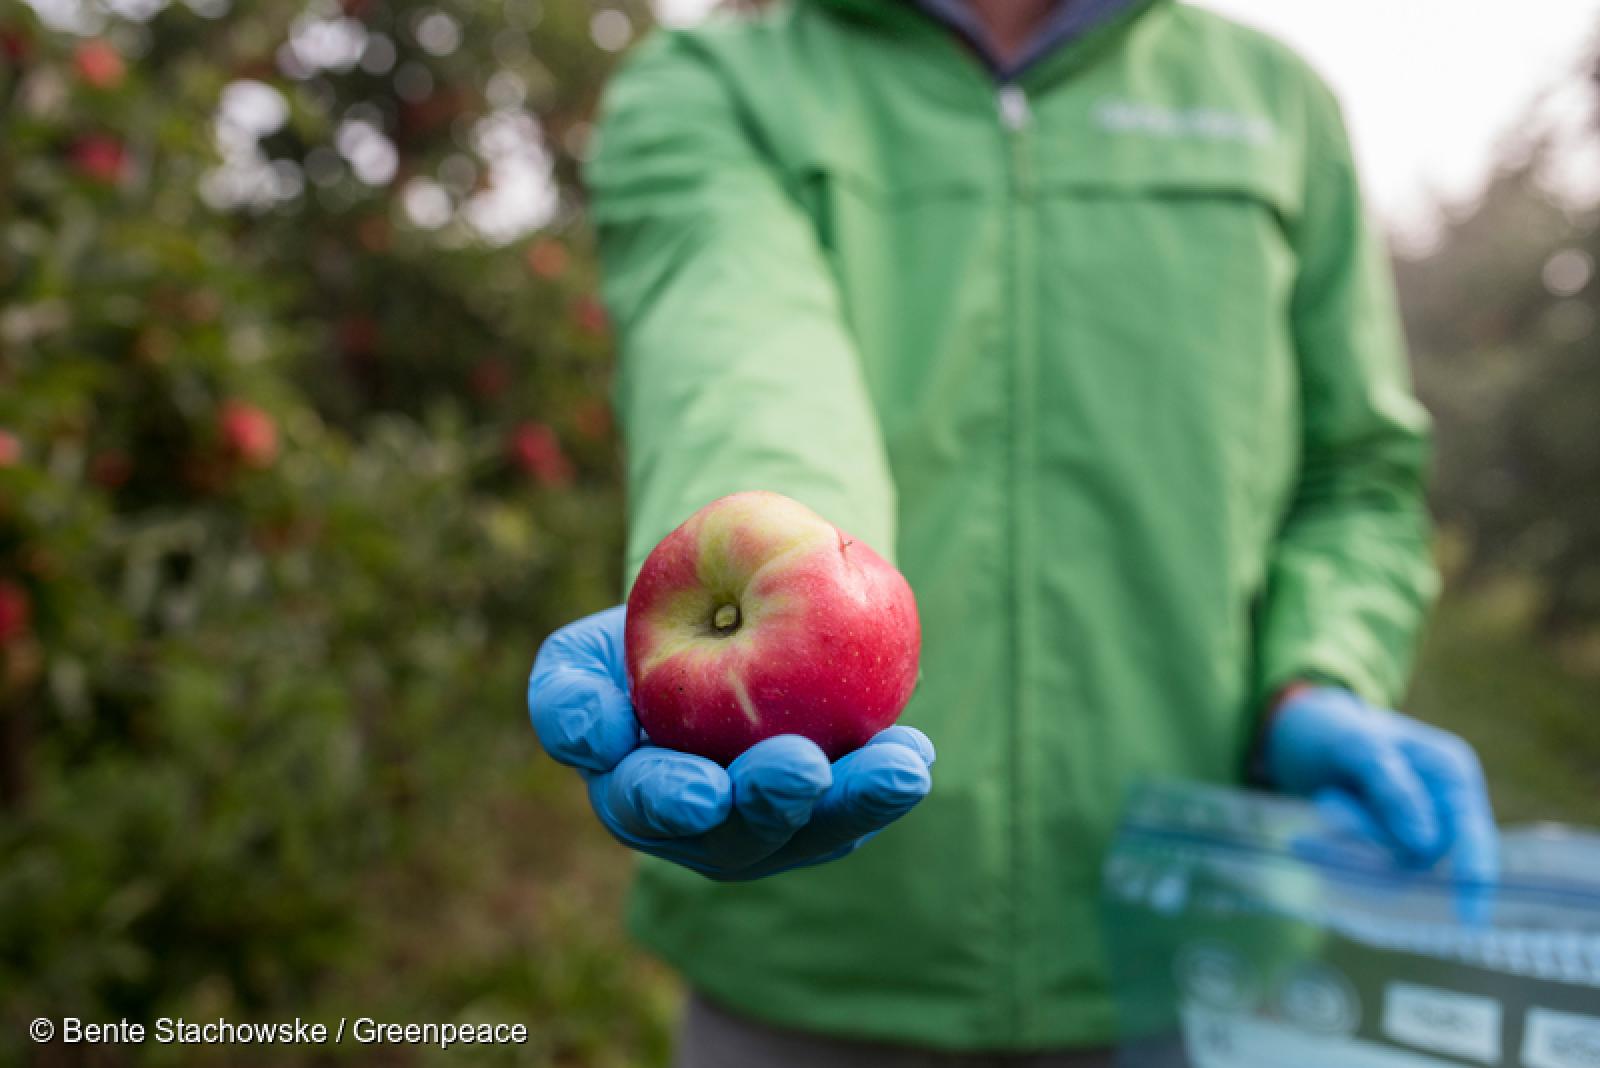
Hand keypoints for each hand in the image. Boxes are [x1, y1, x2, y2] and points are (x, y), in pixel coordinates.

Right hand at [527, 605, 934, 880]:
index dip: (675, 799)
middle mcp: (708, 831)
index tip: (703, 789)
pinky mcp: (829, 806)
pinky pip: (861, 800)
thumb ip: (568, 697)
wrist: (710, 629)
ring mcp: (775, 826)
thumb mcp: (581, 659)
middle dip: (776, 803)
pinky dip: (888, 779)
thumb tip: (594, 736)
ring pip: (818, 826)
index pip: (650, 803)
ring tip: (900, 769)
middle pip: (744, 832)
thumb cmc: (631, 649)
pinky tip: (913, 751)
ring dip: (859, 800)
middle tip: (803, 770)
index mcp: (638, 797)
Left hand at [1262, 685, 1497, 917]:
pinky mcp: (1385, 847)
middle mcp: (1442, 805)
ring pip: (1391, 863)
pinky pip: (1367, 866)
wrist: (1303, 735)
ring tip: (1321, 800)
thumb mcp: (1356, 745)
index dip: (1475, 874)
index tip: (1470, 919)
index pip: (1472, 832)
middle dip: (1372, 833)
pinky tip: (1305, 840)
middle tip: (1326, 800)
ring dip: (1350, 842)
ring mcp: (1416, 830)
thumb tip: (1425, 842)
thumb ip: (1391, 787)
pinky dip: (1338, 852)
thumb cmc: (1335, 731)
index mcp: (1451, 772)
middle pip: (1424, 851)